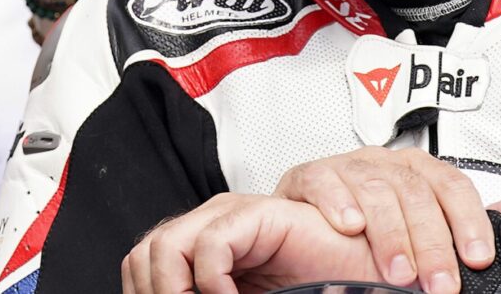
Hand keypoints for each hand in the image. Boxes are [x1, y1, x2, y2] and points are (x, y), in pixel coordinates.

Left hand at [122, 194, 381, 293]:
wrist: (360, 274)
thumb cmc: (309, 288)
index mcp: (200, 246)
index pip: (140, 268)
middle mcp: (209, 226)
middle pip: (143, 255)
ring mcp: (231, 215)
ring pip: (164, 246)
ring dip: (174, 291)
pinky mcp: (257, 214)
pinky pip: (210, 246)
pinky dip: (211, 285)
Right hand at [275, 147, 500, 292]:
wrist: (310, 220)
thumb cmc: (373, 219)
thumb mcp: (429, 219)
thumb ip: (476, 219)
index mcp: (418, 170)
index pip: (452, 185)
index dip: (468, 221)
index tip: (478, 259)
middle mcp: (386, 162)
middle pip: (416, 193)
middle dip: (431, 243)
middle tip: (439, 284)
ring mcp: (348, 166)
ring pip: (375, 189)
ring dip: (389, 234)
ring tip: (399, 272)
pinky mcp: (311, 175)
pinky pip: (324, 180)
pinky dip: (338, 202)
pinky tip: (351, 225)